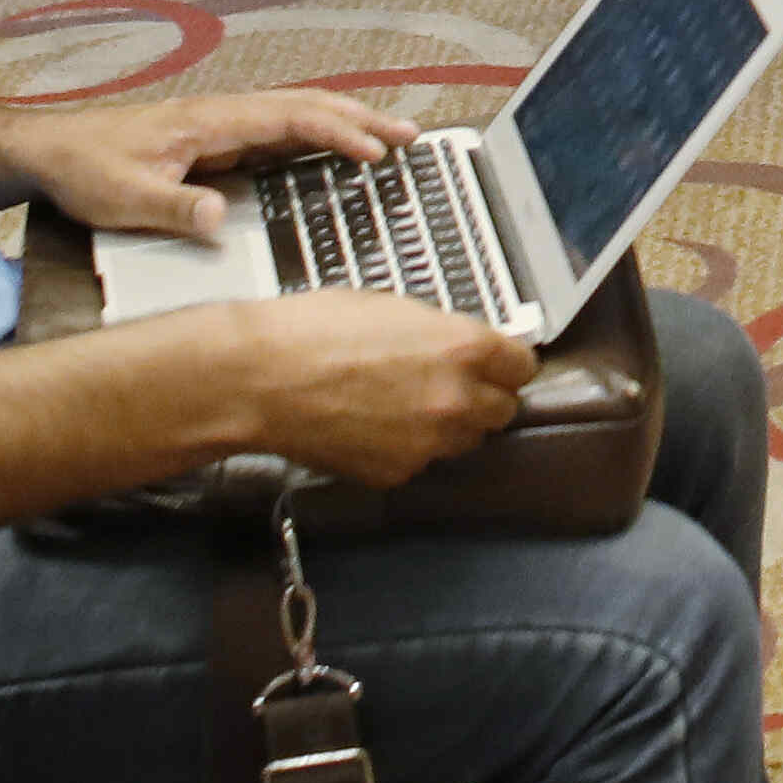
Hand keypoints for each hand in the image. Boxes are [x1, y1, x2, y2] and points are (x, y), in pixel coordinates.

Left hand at [0, 86, 397, 240]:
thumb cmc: (84, 169)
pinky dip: (317, 133)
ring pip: (296, 113)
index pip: (288, 117)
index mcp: (209, 121)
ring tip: (389, 138)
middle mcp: (222, 116)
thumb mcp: (123, 197)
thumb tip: (221, 219)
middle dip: (361, 118)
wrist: (49, 150)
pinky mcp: (213, 140)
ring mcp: (219, 125)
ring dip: (345, 121)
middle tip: (410, 135)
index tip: (374, 152)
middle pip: (306, 106)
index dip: (337, 131)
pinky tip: (333, 150)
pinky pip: (278, 130)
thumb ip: (173, 208)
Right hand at [236, 288, 539, 487]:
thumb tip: (463, 346)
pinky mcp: (396, 473)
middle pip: (502, 410)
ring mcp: (427, 443)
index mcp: (463, 348)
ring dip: (448, 426)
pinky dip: (407, 448)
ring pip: (463, 440)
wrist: (259, 379)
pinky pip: (420, 461)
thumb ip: (442, 333)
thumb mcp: (394, 309)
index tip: (496, 363)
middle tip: (451, 385)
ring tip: (404, 405)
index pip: (522, 366)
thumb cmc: (315, 331)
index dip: (506, 363)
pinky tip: (373, 426)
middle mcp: (456, 400)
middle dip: (483, 397)